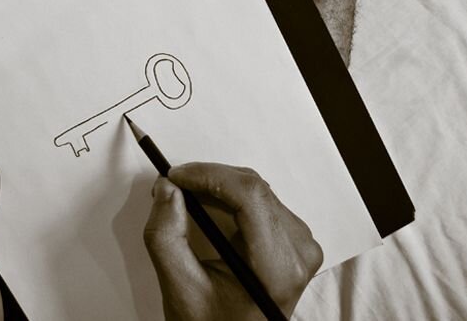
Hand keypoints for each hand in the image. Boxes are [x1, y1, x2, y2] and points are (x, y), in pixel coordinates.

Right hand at [144, 162, 322, 320]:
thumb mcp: (180, 292)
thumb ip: (166, 238)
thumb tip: (167, 188)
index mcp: (279, 267)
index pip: (250, 196)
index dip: (210, 175)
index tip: (176, 176)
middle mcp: (299, 250)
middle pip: (252, 188)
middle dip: (207, 178)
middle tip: (172, 185)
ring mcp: (300, 241)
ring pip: (255, 188)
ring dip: (217, 185)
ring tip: (186, 196)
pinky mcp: (294, 236)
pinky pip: (260, 198)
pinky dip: (229, 195)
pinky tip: (207, 204)